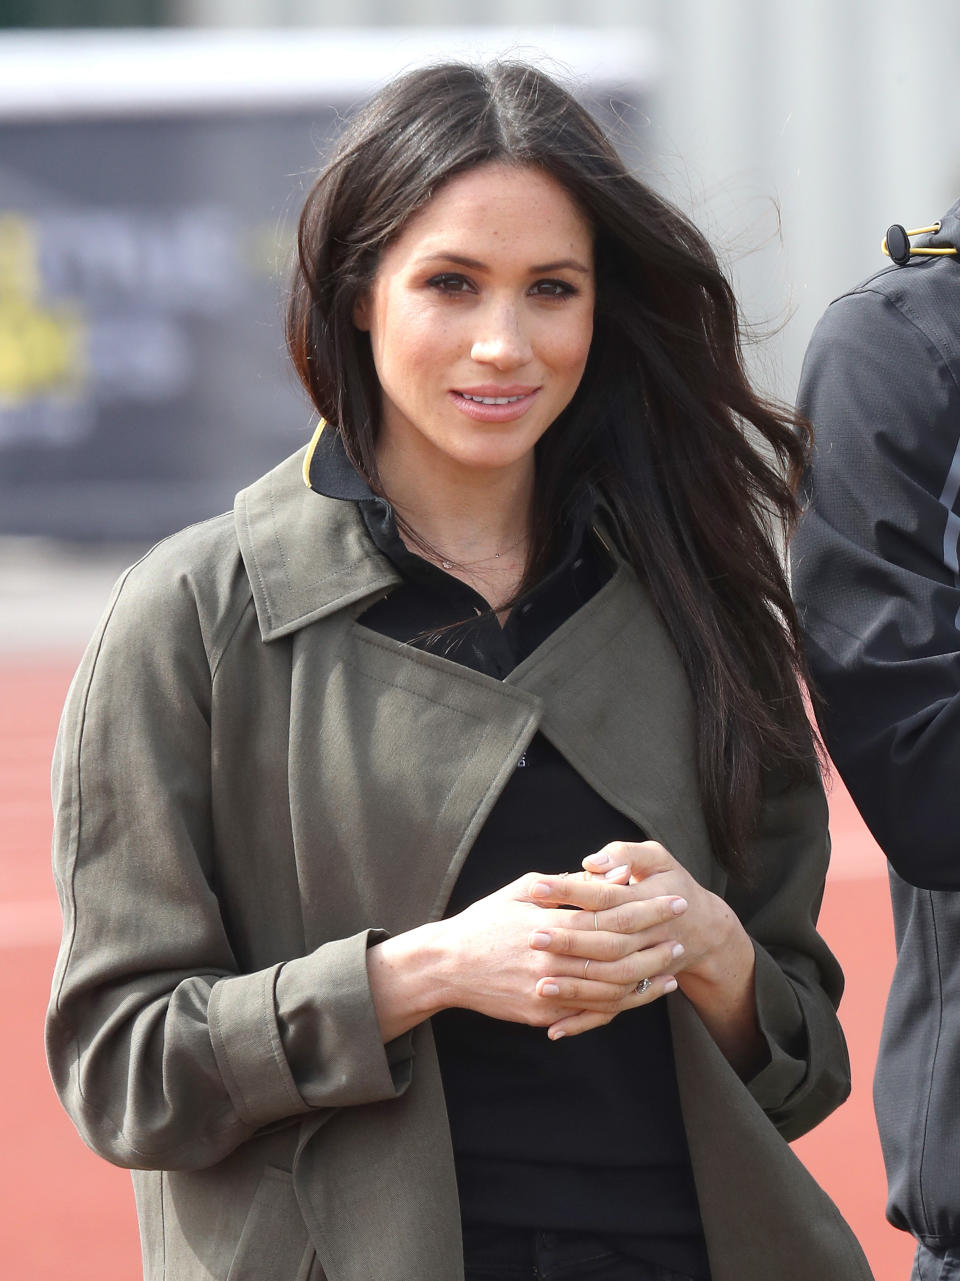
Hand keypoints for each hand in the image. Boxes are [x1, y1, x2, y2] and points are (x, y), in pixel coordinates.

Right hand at [435, 873, 681, 1030]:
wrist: (447, 966)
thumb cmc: (484, 921)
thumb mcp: (522, 891)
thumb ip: (570, 884)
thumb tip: (612, 873)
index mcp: (551, 924)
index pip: (612, 916)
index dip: (647, 909)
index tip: (673, 899)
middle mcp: (554, 961)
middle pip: (619, 954)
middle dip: (655, 941)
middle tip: (681, 929)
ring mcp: (549, 992)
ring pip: (612, 989)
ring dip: (646, 976)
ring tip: (671, 964)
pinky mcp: (544, 1015)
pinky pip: (592, 1012)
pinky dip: (621, 1003)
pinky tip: (641, 992)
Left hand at [551, 841, 763, 1074]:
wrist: (704, 928)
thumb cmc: (669, 883)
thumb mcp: (656, 859)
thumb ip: (625, 854)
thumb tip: (592, 863)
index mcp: (650, 899)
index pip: (604, 896)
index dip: (570, 891)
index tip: (536, 887)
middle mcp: (650, 937)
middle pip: (606, 942)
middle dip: (568, 941)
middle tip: (530, 936)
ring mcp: (646, 968)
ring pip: (609, 981)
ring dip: (574, 986)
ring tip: (538, 984)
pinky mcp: (637, 990)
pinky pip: (610, 1010)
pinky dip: (583, 1022)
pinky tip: (553, 1029)